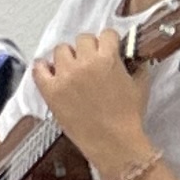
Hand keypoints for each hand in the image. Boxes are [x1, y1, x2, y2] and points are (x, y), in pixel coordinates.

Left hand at [34, 27, 150, 161]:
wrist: (113, 144)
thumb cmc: (128, 119)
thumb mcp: (140, 88)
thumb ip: (138, 67)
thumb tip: (135, 59)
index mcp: (108, 59)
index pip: (106, 35)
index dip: (109, 42)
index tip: (108, 49)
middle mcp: (84, 63)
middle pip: (82, 39)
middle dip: (89, 49)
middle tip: (92, 63)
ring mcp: (64, 76)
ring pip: (60, 50)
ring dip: (68, 57)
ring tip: (73, 70)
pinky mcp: (50, 90)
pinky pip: (39, 68)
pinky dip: (43, 68)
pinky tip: (51, 72)